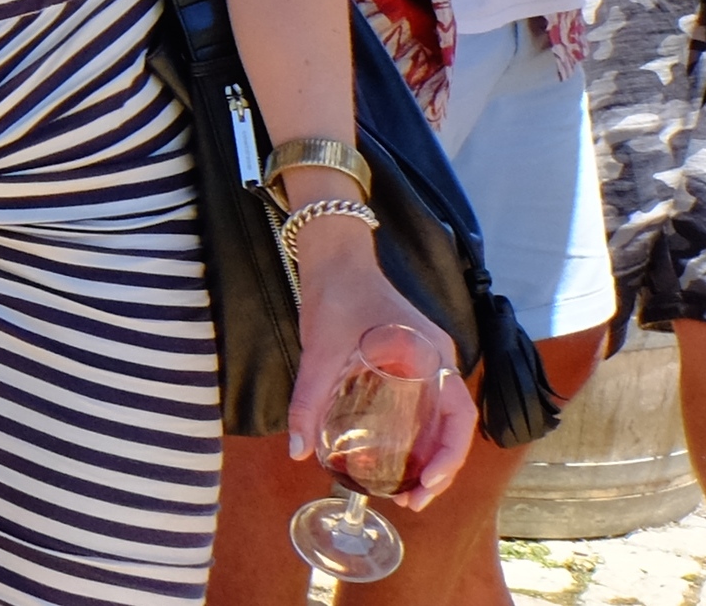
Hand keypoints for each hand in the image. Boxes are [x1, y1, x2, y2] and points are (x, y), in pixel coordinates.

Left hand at [283, 240, 471, 511]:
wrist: (333, 255)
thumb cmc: (336, 296)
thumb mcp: (321, 350)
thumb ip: (308, 399)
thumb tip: (296, 451)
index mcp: (432, 357)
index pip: (460, 417)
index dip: (449, 458)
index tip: (426, 487)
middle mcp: (438, 362)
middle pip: (453, 427)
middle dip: (439, 469)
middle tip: (411, 501)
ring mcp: (426, 362)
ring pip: (441, 420)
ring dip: (429, 456)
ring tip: (406, 489)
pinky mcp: (409, 362)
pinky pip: (425, 406)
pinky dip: (418, 436)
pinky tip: (397, 455)